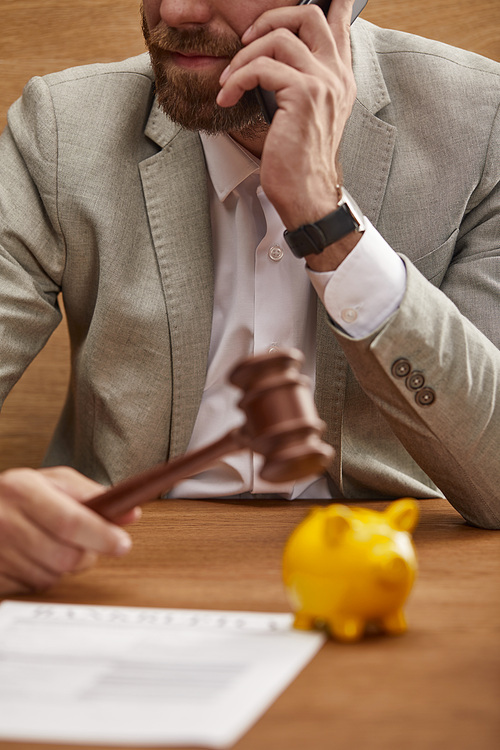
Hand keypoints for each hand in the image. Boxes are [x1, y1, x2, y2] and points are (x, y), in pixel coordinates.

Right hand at [0, 466, 139, 595]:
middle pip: (66, 556)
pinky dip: (42, 576)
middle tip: (84, 543)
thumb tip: (129, 512)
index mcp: (22, 490)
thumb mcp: (50, 483)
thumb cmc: (16, 496)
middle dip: (86, 554)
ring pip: (52, 576)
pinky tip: (32, 557)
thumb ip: (90, 494)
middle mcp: (4, 521)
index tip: (122, 544)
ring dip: (63, 566)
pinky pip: (32, 588)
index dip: (101, 536)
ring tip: (50, 544)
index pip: (71, 521)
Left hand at [217, 0, 356, 229]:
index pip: (339, 24)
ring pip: (278, 38)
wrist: (308, 194)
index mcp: (340, 78)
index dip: (332, 1)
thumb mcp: (306, 116)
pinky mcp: (303, 95)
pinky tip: (228, 97)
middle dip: (270, 17)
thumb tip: (273, 60)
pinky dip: (237, 79)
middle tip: (248, 40)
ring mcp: (323, 83)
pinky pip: (261, 68)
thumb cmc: (300, 161)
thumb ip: (301, 83)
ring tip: (230, 81)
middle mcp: (336, 75)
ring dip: (243, 56)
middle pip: (309, 14)